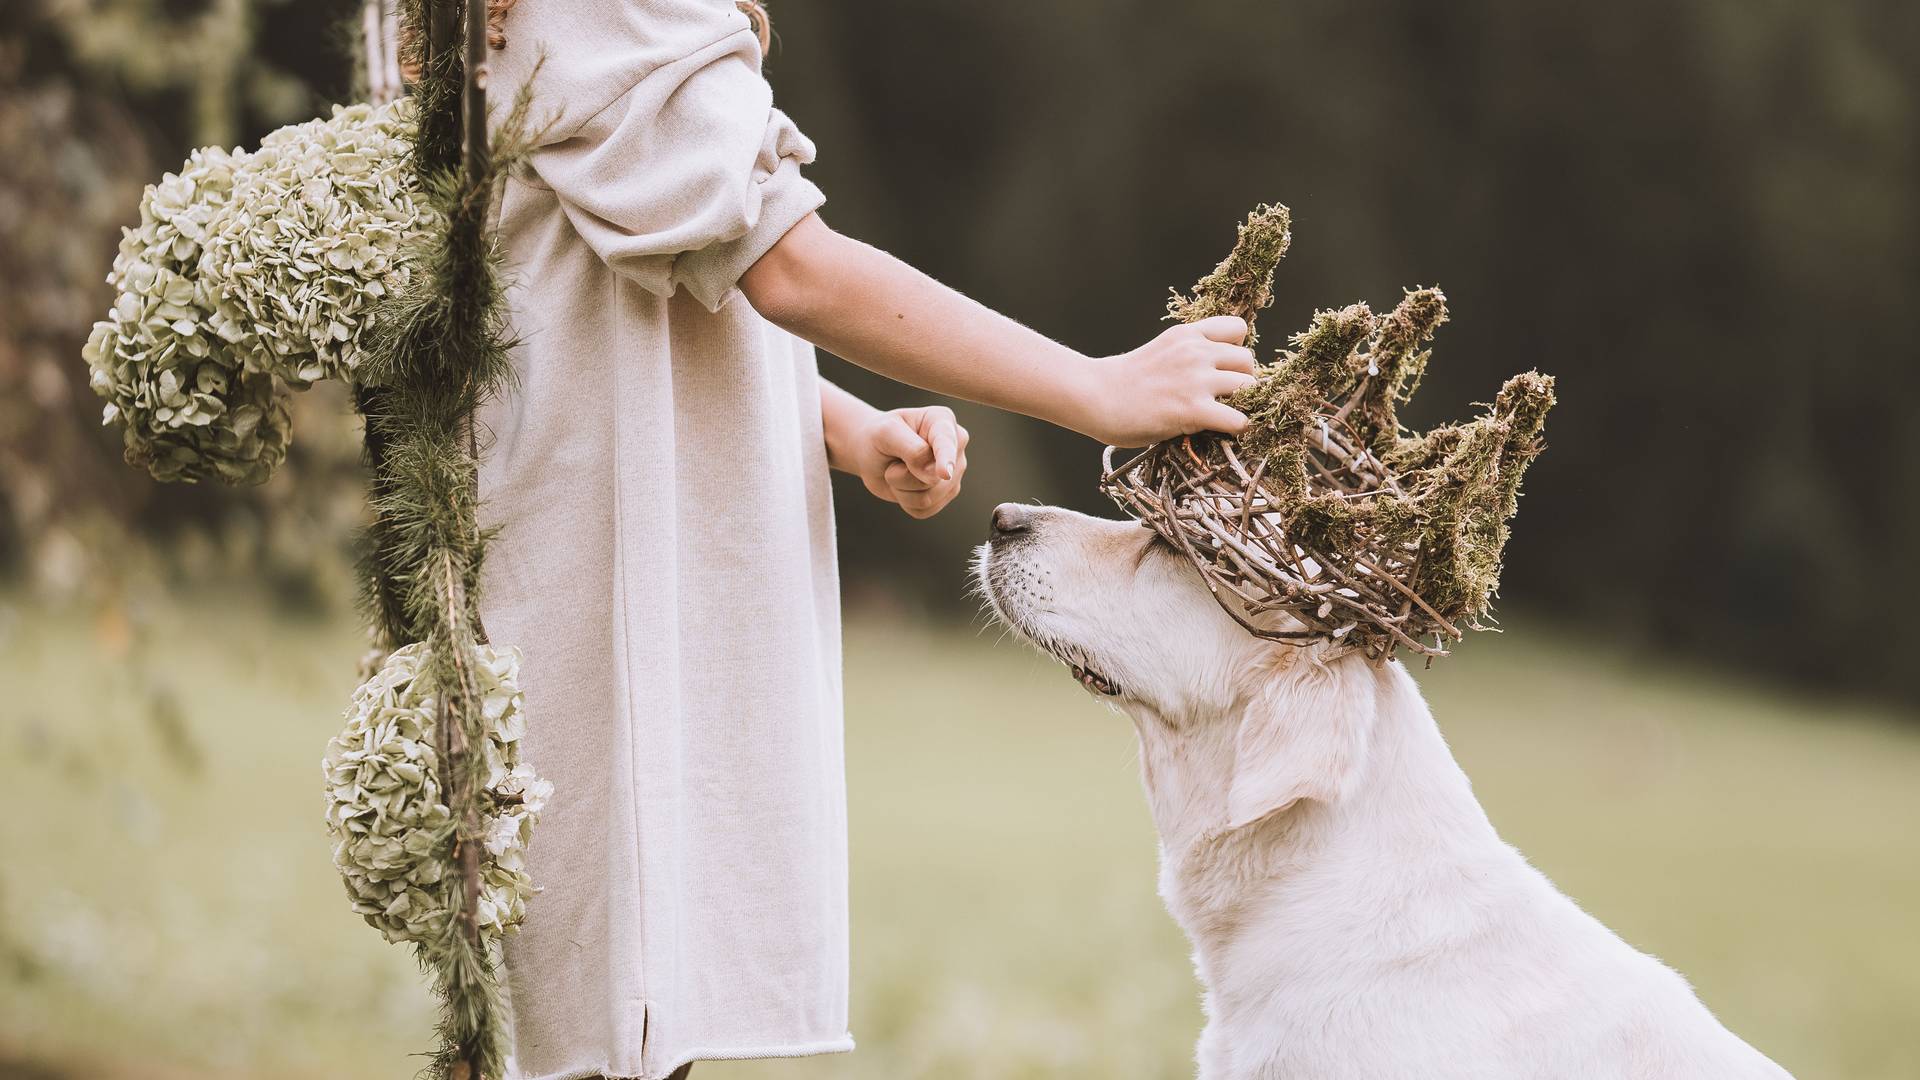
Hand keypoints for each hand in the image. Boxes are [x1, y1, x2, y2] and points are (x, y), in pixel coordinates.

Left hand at [846, 405, 969, 518]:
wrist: (874, 454)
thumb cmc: (879, 436)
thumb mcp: (885, 433)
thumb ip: (911, 449)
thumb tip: (935, 474)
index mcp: (942, 420)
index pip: (945, 443)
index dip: (945, 458)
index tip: (943, 473)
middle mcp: (956, 446)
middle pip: (932, 478)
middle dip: (902, 476)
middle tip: (893, 460)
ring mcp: (955, 472)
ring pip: (928, 498)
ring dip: (901, 490)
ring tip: (897, 470)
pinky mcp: (946, 494)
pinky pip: (924, 510)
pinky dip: (905, 502)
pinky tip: (904, 485)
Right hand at [1075, 315, 1258, 446]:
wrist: (1094, 396)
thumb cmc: (1121, 381)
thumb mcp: (1159, 351)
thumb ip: (1185, 354)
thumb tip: (1210, 372)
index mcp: (1187, 335)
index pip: (1237, 328)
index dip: (1235, 350)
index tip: (1223, 368)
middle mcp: (1196, 352)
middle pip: (1248, 360)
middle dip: (1242, 379)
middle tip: (1225, 398)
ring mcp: (1196, 380)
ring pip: (1249, 386)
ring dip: (1243, 403)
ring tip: (1225, 415)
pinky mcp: (1193, 410)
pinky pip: (1238, 419)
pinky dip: (1238, 428)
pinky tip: (1226, 433)